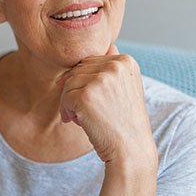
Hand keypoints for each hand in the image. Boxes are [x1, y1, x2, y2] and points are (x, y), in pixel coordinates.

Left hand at [56, 43, 155, 164]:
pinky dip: (66, 111)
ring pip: (68, 83)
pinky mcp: (86, 95)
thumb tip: (109, 45)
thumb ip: (115, 66)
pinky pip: (64, 97)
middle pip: (77, 70)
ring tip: (82, 117)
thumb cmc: (124, 121)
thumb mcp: (125, 88)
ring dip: (69, 102)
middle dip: (75, 91)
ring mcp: (101, 79)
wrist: (131, 150)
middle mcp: (115, 66)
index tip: (93, 100)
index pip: (90, 62)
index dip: (84, 82)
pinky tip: (78, 122)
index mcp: (126, 61)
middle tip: (85, 112)